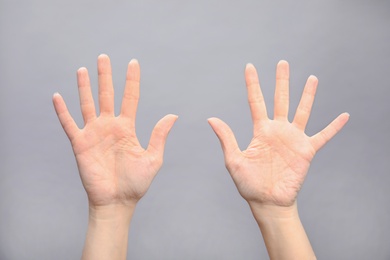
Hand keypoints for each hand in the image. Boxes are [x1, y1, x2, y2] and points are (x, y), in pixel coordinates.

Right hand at [53, 54, 177, 207]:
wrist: (117, 201)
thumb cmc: (136, 183)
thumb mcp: (153, 158)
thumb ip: (160, 135)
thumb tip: (173, 115)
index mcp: (127, 128)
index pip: (130, 98)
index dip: (132, 80)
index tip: (133, 62)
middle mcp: (110, 126)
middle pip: (107, 95)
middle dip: (105, 76)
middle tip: (104, 57)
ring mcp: (94, 133)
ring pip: (87, 104)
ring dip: (84, 87)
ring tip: (82, 69)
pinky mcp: (80, 144)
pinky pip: (69, 124)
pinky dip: (62, 111)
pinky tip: (58, 96)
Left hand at [208, 61, 348, 207]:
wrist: (268, 201)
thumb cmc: (249, 184)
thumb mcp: (234, 160)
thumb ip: (226, 138)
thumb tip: (211, 119)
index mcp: (260, 130)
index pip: (255, 101)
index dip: (252, 84)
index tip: (249, 66)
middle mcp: (277, 130)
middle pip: (280, 99)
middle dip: (281, 81)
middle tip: (282, 63)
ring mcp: (293, 139)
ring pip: (302, 111)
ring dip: (307, 95)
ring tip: (312, 78)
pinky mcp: (306, 151)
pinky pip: (323, 136)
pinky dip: (334, 126)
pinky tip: (344, 115)